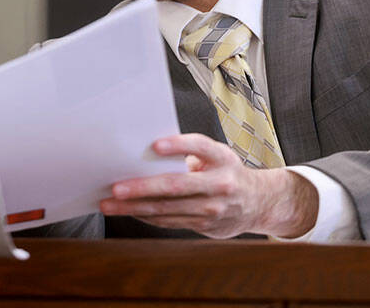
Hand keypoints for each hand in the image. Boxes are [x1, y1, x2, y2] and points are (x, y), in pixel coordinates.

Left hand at [99, 133, 317, 238]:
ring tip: (110, 204)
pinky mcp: (204, 224)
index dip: (178, 145)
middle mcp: (220, 184)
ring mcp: (213, 208)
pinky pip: (169, 221)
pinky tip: (129, 211)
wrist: (258, 203)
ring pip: (167, 209)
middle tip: (116, 188)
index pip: (200, 147)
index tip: (156, 145)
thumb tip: (146, 153)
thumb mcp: (217, 156)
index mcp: (222, 158)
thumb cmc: (227, 172)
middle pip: (176, 186)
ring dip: (134, 207)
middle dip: (142, 188)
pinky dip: (146, 216)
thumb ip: (189, 154)